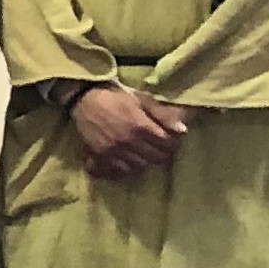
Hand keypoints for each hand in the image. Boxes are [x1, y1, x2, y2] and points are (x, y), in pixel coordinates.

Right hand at [71, 82, 191, 177]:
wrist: (85, 99)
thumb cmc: (117, 96)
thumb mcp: (142, 99)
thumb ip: (163, 115)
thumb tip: (183, 130)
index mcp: (141, 126)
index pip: (166, 145)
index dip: (172, 143)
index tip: (171, 140)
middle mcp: (128, 142)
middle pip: (155, 158)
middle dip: (162, 154)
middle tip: (160, 148)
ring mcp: (114, 151)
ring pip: (139, 167)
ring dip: (146, 161)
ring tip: (145, 154)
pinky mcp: (101, 156)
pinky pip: (119, 171)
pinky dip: (128, 169)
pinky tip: (129, 161)